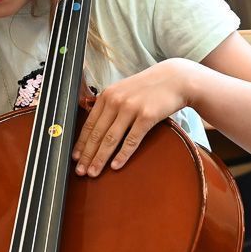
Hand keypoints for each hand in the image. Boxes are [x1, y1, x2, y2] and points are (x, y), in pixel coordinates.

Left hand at [73, 60, 196, 176]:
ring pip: (110, 139)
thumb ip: (109, 105)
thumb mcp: (123, 90)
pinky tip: (115, 166)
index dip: (80, 143)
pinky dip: (122, 155)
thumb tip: (95, 126)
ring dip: (100, 158)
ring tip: (93, 172)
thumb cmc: (149, 87)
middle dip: (87, 155)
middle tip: (80, 171)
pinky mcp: (147, 116)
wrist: (175, 79)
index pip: (89, 124)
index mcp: (107, 95)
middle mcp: (116, 101)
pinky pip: (131, 140)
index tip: (75, 158)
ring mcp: (131, 108)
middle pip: (97, 134)